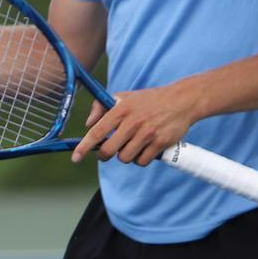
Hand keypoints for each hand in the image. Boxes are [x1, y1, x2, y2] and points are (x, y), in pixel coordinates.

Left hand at [71, 81, 205, 165]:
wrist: (182, 100)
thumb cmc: (149, 100)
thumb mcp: (124, 97)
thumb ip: (102, 107)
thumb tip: (88, 125)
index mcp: (120, 110)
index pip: (97, 132)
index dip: (83, 147)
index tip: (75, 158)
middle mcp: (133, 122)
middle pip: (109, 150)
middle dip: (105, 155)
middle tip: (108, 151)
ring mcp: (147, 133)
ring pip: (125, 158)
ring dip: (125, 156)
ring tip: (131, 145)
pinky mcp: (161, 143)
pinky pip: (142, 161)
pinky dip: (140, 159)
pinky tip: (144, 150)